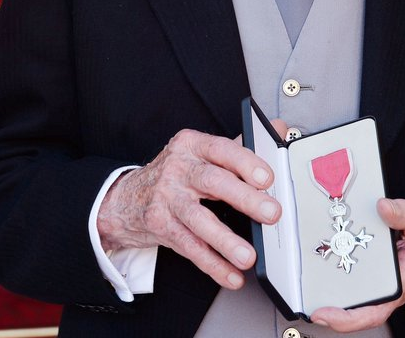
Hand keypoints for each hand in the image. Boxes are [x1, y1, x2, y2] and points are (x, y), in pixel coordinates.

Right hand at [97, 127, 283, 290]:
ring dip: (226, 241)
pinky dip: (213, 264)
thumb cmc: (176, 172)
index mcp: (193, 144)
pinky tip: (231, 274)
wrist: (127, 197)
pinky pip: (190, 247)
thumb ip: (239, 146)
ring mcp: (166, 197)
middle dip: (244, 199)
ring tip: (249, 256)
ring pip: (199, 219)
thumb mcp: (201, 152)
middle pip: (213, 182)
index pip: (222, 149)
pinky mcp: (159, 225)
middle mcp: (178, 168)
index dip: (246, 163)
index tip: (268, 178)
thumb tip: (277, 130)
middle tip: (271, 213)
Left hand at [310, 198, 404, 332]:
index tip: (323, 314)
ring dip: (334, 292)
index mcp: (404, 278)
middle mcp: (392, 284)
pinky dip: (342, 275)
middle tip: (307, 298)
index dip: (346, 317)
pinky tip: (327, 264)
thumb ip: (404, 212)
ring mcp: (385, 279)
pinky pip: (360, 279)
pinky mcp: (381, 269)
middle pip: (359, 307)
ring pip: (358, 295)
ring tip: (310, 284)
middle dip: (332, 307)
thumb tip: (382, 208)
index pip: (374, 309)